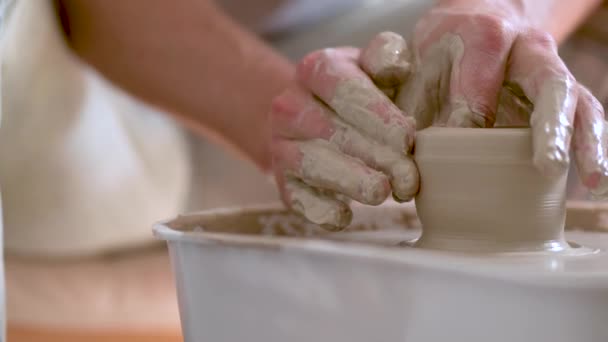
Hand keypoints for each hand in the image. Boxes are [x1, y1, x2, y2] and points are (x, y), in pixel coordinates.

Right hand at [269, 33, 417, 228]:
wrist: (316, 118)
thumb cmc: (360, 92)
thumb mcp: (373, 65)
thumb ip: (387, 55)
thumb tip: (395, 66)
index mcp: (316, 69)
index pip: (344, 89)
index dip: (377, 115)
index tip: (408, 138)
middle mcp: (290, 105)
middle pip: (331, 131)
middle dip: (375, 156)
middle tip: (409, 177)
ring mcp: (281, 145)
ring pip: (312, 164)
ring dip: (349, 182)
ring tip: (381, 193)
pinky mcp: (283, 181)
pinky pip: (297, 198)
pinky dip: (319, 209)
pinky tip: (344, 216)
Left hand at [394, 1, 607, 194]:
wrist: (481, 17)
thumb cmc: (446, 46)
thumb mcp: (422, 61)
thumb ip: (418, 98)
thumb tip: (421, 152)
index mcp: (484, 35)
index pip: (480, 83)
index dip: (468, 118)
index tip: (453, 148)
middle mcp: (529, 48)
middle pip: (548, 84)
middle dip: (551, 127)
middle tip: (548, 165)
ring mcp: (551, 70)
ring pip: (577, 102)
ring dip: (586, 142)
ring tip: (594, 180)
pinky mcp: (562, 92)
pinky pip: (585, 115)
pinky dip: (591, 146)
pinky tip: (593, 179)